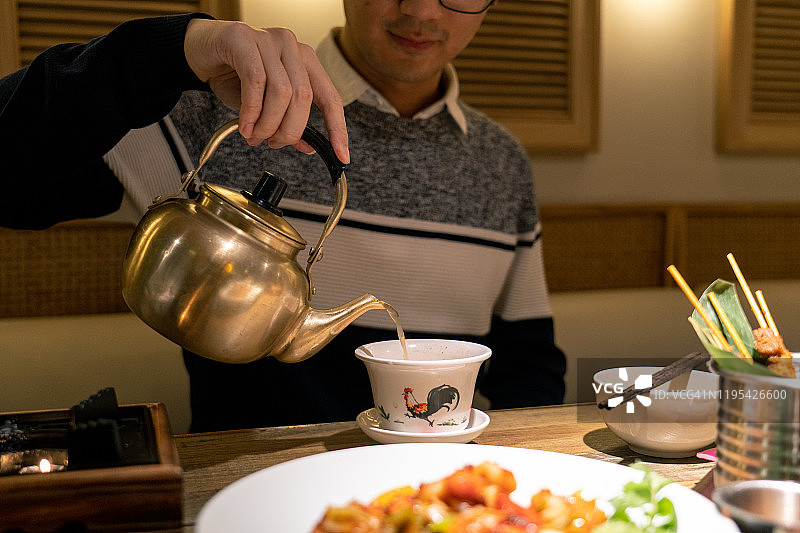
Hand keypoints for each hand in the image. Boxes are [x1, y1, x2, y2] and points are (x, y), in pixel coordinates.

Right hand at [184, 18, 348, 162]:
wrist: (198, 51)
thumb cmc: (233, 74)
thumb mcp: (265, 104)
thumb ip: (288, 121)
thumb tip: (308, 146)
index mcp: (305, 61)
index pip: (330, 98)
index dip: (337, 129)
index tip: (341, 155)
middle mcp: (292, 47)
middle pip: (304, 98)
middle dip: (289, 130)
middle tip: (272, 143)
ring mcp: (269, 39)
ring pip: (281, 92)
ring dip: (268, 123)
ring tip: (254, 136)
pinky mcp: (244, 38)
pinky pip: (256, 81)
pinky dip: (251, 111)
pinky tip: (245, 125)